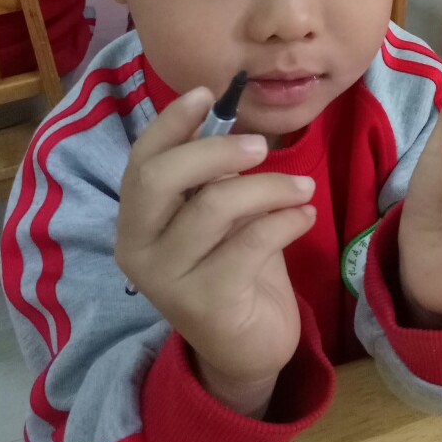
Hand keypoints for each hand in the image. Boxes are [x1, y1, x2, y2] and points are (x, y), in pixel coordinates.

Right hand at [116, 87, 316, 415]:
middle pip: (161, 178)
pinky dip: (286, 220)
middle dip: (216, 150)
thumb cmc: (234, 267)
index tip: (207, 93)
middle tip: (263, 147)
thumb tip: (231, 122)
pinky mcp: (206, 303)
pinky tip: (305, 216)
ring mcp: (167, 279)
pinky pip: (250, 242)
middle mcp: (137, 249)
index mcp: (136, 221)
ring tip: (304, 188)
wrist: (247, 347)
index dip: (170, 123)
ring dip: (270, 187)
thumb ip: (213, 179)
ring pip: (214, 206)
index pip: (141, 161)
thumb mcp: (219, 217)